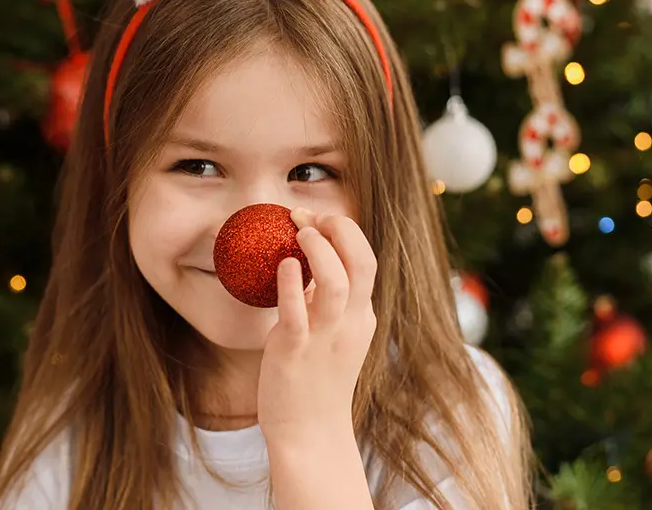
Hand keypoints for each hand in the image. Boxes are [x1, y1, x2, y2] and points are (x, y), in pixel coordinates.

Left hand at [257, 208, 377, 446]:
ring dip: (319, 250)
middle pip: (362, 263)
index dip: (345, 231)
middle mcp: (350, 323)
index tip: (317, 218)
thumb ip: (328, 300)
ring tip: (300, 233)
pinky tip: (285, 265)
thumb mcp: (335, 334)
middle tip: (309, 217)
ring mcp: (324, 338)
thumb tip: (308, 260)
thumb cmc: (317, 380)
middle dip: (339, 229)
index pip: (366, 259)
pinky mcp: (295, 353)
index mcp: (361, 315)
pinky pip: (297, 315)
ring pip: (336, 284)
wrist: (310, 434)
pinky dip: (292, 286)